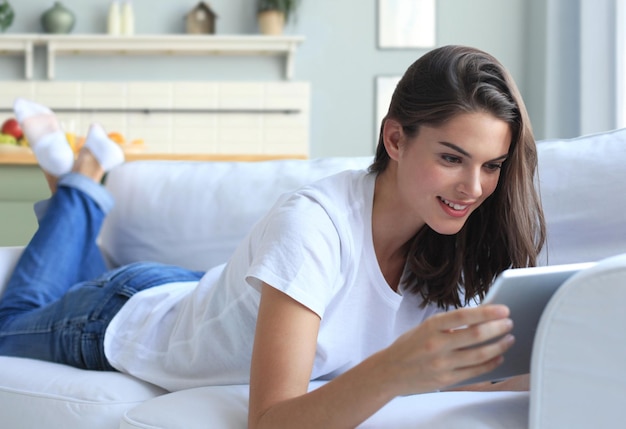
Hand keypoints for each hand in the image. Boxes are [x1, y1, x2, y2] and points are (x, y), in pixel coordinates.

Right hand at [381, 304, 514, 394]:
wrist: (389, 372)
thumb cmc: (409, 346)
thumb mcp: (424, 328)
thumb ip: (449, 325)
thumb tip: (480, 318)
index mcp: (431, 327)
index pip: (464, 316)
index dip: (487, 312)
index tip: (503, 309)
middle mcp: (437, 345)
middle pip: (476, 336)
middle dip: (498, 328)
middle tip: (509, 323)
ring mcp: (442, 365)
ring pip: (480, 355)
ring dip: (499, 346)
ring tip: (509, 338)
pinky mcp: (446, 380)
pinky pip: (475, 372)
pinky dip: (490, 363)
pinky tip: (498, 356)